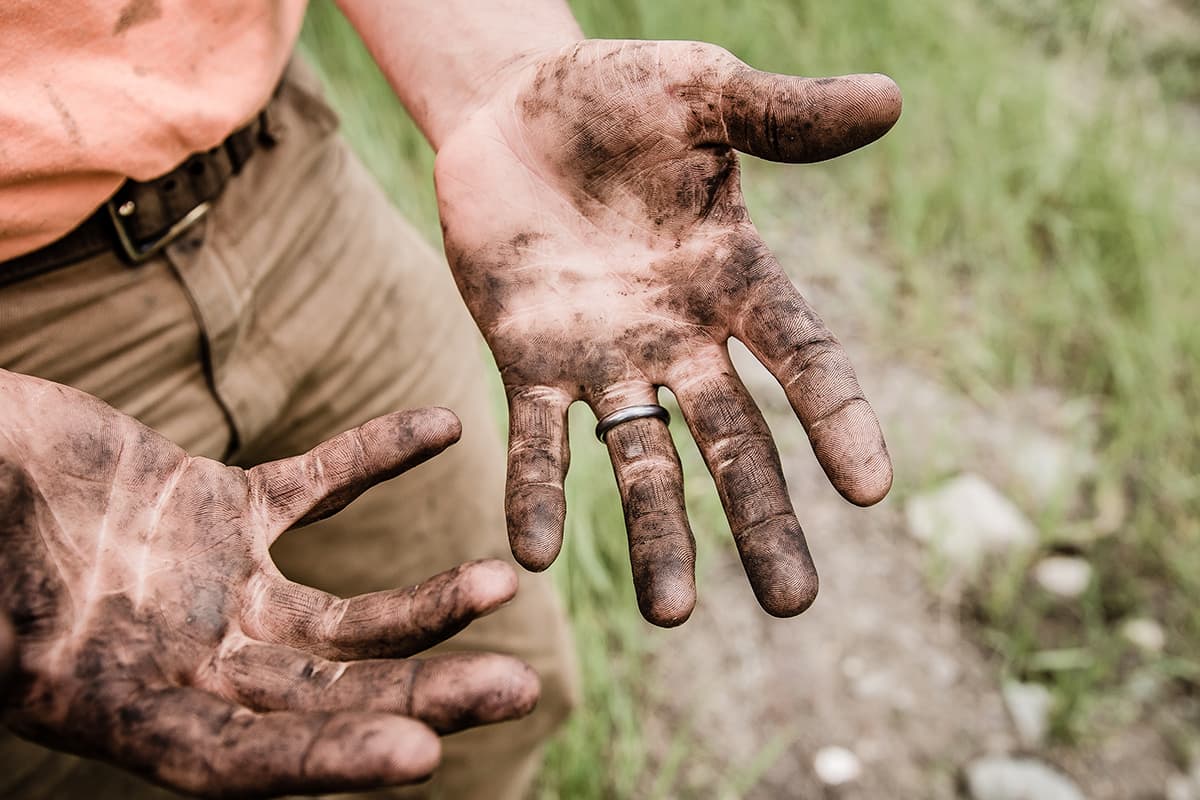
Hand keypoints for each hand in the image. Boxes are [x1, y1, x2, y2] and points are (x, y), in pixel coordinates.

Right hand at [0, 370, 537, 797]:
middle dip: (421, 697)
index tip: (420, 756)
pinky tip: (441, 425)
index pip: (234, 758)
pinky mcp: (226, 511)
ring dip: (426, 602)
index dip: (324, 762)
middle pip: (325, 697)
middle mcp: (183, 660)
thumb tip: (37, 625)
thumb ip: (20, 607)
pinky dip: (375, 455)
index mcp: (113, 702)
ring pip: (344, 615)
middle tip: (519, 691)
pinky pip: (318, 485)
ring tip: (502, 582)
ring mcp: (214, 588)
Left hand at [436, 40, 899, 625]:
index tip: (873, 489)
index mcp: (733, 276)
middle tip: (794, 604)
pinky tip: (532, 555)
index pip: (802, 356)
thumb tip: (891, 98)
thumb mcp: (701, 92)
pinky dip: (535, 492)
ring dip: (656, 533)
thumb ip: (783, 115)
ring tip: (669, 614)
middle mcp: (679, 335)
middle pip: (733, 439)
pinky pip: (534, 437)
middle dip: (761, 518)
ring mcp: (604, 356)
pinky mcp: (527, 360)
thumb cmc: (615, 96)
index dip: (838, 418)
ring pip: (639, 459)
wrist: (510, 109)